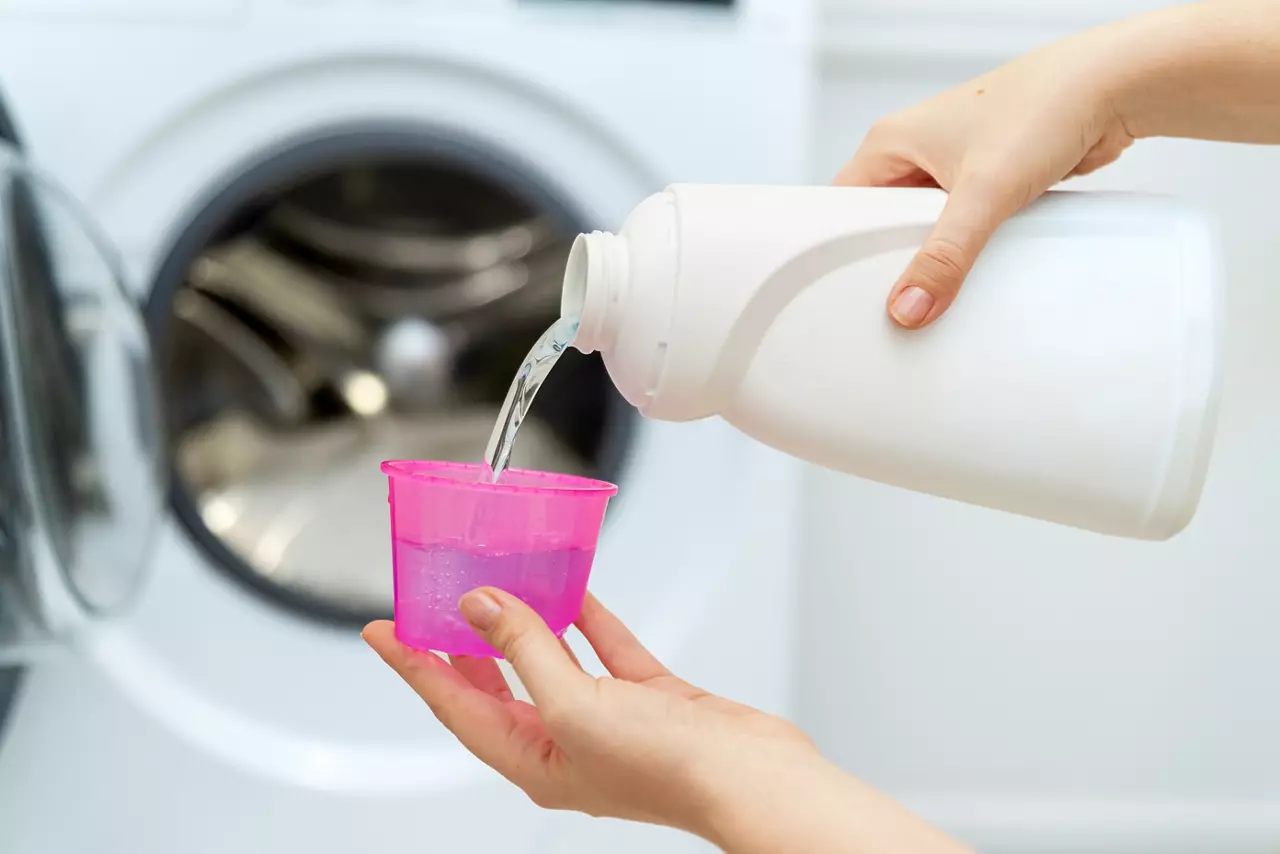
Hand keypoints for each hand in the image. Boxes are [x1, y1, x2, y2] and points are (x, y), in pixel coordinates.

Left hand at [365, 590, 972, 853]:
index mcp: (533, 760)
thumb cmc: (665, 767)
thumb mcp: (572, 704)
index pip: (456, 704)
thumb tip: (480, 606)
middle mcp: (564, 743)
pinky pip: (603, 650)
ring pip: (551, 661)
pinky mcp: (647, 698)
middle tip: (432, 604)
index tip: (382, 632)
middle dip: (461, 645)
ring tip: (497, 583)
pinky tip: (574, 589)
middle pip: (496, 686)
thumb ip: (524, 649)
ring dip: (525, 622)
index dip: (415, 666)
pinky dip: (586, 619)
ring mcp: (607, 720)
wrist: (749, 776)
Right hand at [837, 30, 1136, 328]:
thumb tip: (909, 306)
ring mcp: (954, 165)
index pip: (842, 205)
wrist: (1114, 88)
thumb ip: (944, 257)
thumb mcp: (983, 192)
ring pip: (926, 228)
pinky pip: (962, 227)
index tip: (850, 290)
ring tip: (938, 286)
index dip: (842, 250)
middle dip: (894, 259)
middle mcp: (917, 150)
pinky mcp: (988, 180)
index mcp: (892, 140)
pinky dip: (968, 249)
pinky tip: (975, 270)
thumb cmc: (1044, 106)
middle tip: (899, 297)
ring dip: (937, 255)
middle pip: (883, 223)